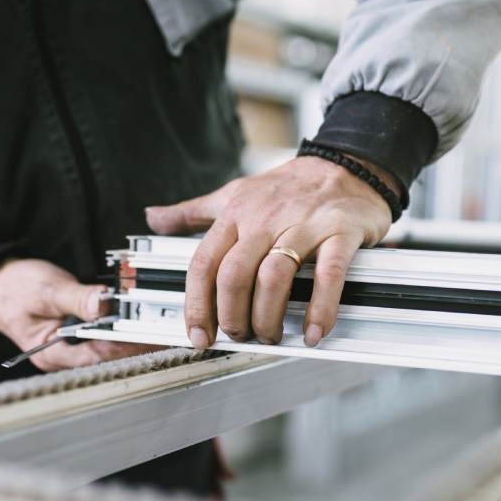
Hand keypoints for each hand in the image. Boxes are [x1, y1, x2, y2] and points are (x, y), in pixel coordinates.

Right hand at [0, 259, 161, 370]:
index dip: (123, 345)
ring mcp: (69, 349)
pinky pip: (102, 337)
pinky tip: (134, 321)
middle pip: (105, 357)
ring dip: (129, 337)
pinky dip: (118, 329)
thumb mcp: (47, 289)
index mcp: (50, 353)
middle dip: (132, 344)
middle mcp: (61, 357)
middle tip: (159, 331)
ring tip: (153, 327)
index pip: (95, 356)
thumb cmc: (14, 289)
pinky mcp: (76, 337)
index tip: (146, 334)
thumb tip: (103, 305)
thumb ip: (77, 299)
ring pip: (106, 349)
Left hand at [145, 155, 399, 348]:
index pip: (204, 263)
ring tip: (272, 335)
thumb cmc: (290, 186)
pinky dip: (320, 309)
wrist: (347, 164)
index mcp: (237, 213)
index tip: (198, 333)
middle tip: (240, 336)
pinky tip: (315, 332)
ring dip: (268, 317)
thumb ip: (193, 212)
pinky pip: (328, 276)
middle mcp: (266, 218)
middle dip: (232, 316)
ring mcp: (304, 225)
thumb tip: (153, 218)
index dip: (196, 304)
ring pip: (274, 278)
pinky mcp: (340, 232)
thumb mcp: (235, 193)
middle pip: (234, 275)